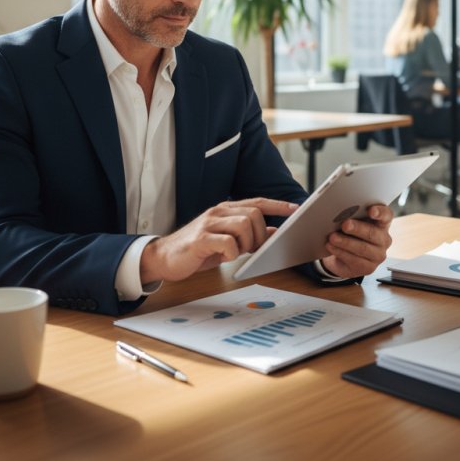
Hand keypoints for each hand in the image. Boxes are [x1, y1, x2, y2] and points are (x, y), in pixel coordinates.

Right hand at [139, 197, 297, 282]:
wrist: (164, 257)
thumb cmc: (198, 250)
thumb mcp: (227, 240)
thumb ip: (248, 234)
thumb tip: (275, 231)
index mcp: (226, 210)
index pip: (257, 202)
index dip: (278, 204)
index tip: (295, 209)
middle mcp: (218, 212)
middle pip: (254, 214)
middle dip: (261, 234)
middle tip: (253, 249)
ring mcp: (209, 224)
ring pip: (244, 225)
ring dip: (247, 243)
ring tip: (237, 253)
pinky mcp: (201, 239)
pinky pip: (228, 243)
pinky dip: (232, 253)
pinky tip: (224, 257)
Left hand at [320, 204, 392, 278]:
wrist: (344, 256)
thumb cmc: (351, 233)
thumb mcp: (353, 222)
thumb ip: (352, 216)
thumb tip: (341, 213)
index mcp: (383, 223)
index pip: (387, 215)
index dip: (380, 212)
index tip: (371, 210)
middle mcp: (384, 239)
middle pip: (373, 233)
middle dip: (358, 228)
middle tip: (345, 224)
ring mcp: (378, 255)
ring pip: (363, 248)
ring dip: (346, 242)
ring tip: (333, 237)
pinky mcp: (369, 268)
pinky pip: (354, 260)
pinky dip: (340, 252)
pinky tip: (331, 246)